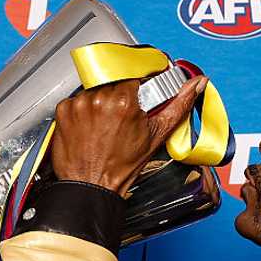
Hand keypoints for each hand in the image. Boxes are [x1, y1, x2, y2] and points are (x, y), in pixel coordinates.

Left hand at [50, 74, 207, 194]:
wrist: (91, 186)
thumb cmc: (121, 167)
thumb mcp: (157, 135)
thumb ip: (179, 105)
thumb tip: (197, 83)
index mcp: (126, 100)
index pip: (137, 74)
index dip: (140, 85)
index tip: (140, 93)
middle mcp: (100, 97)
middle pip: (116, 82)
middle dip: (121, 96)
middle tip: (122, 118)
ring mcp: (80, 103)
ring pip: (96, 90)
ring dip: (102, 102)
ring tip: (105, 125)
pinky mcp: (64, 109)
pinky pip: (78, 100)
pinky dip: (84, 111)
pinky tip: (90, 127)